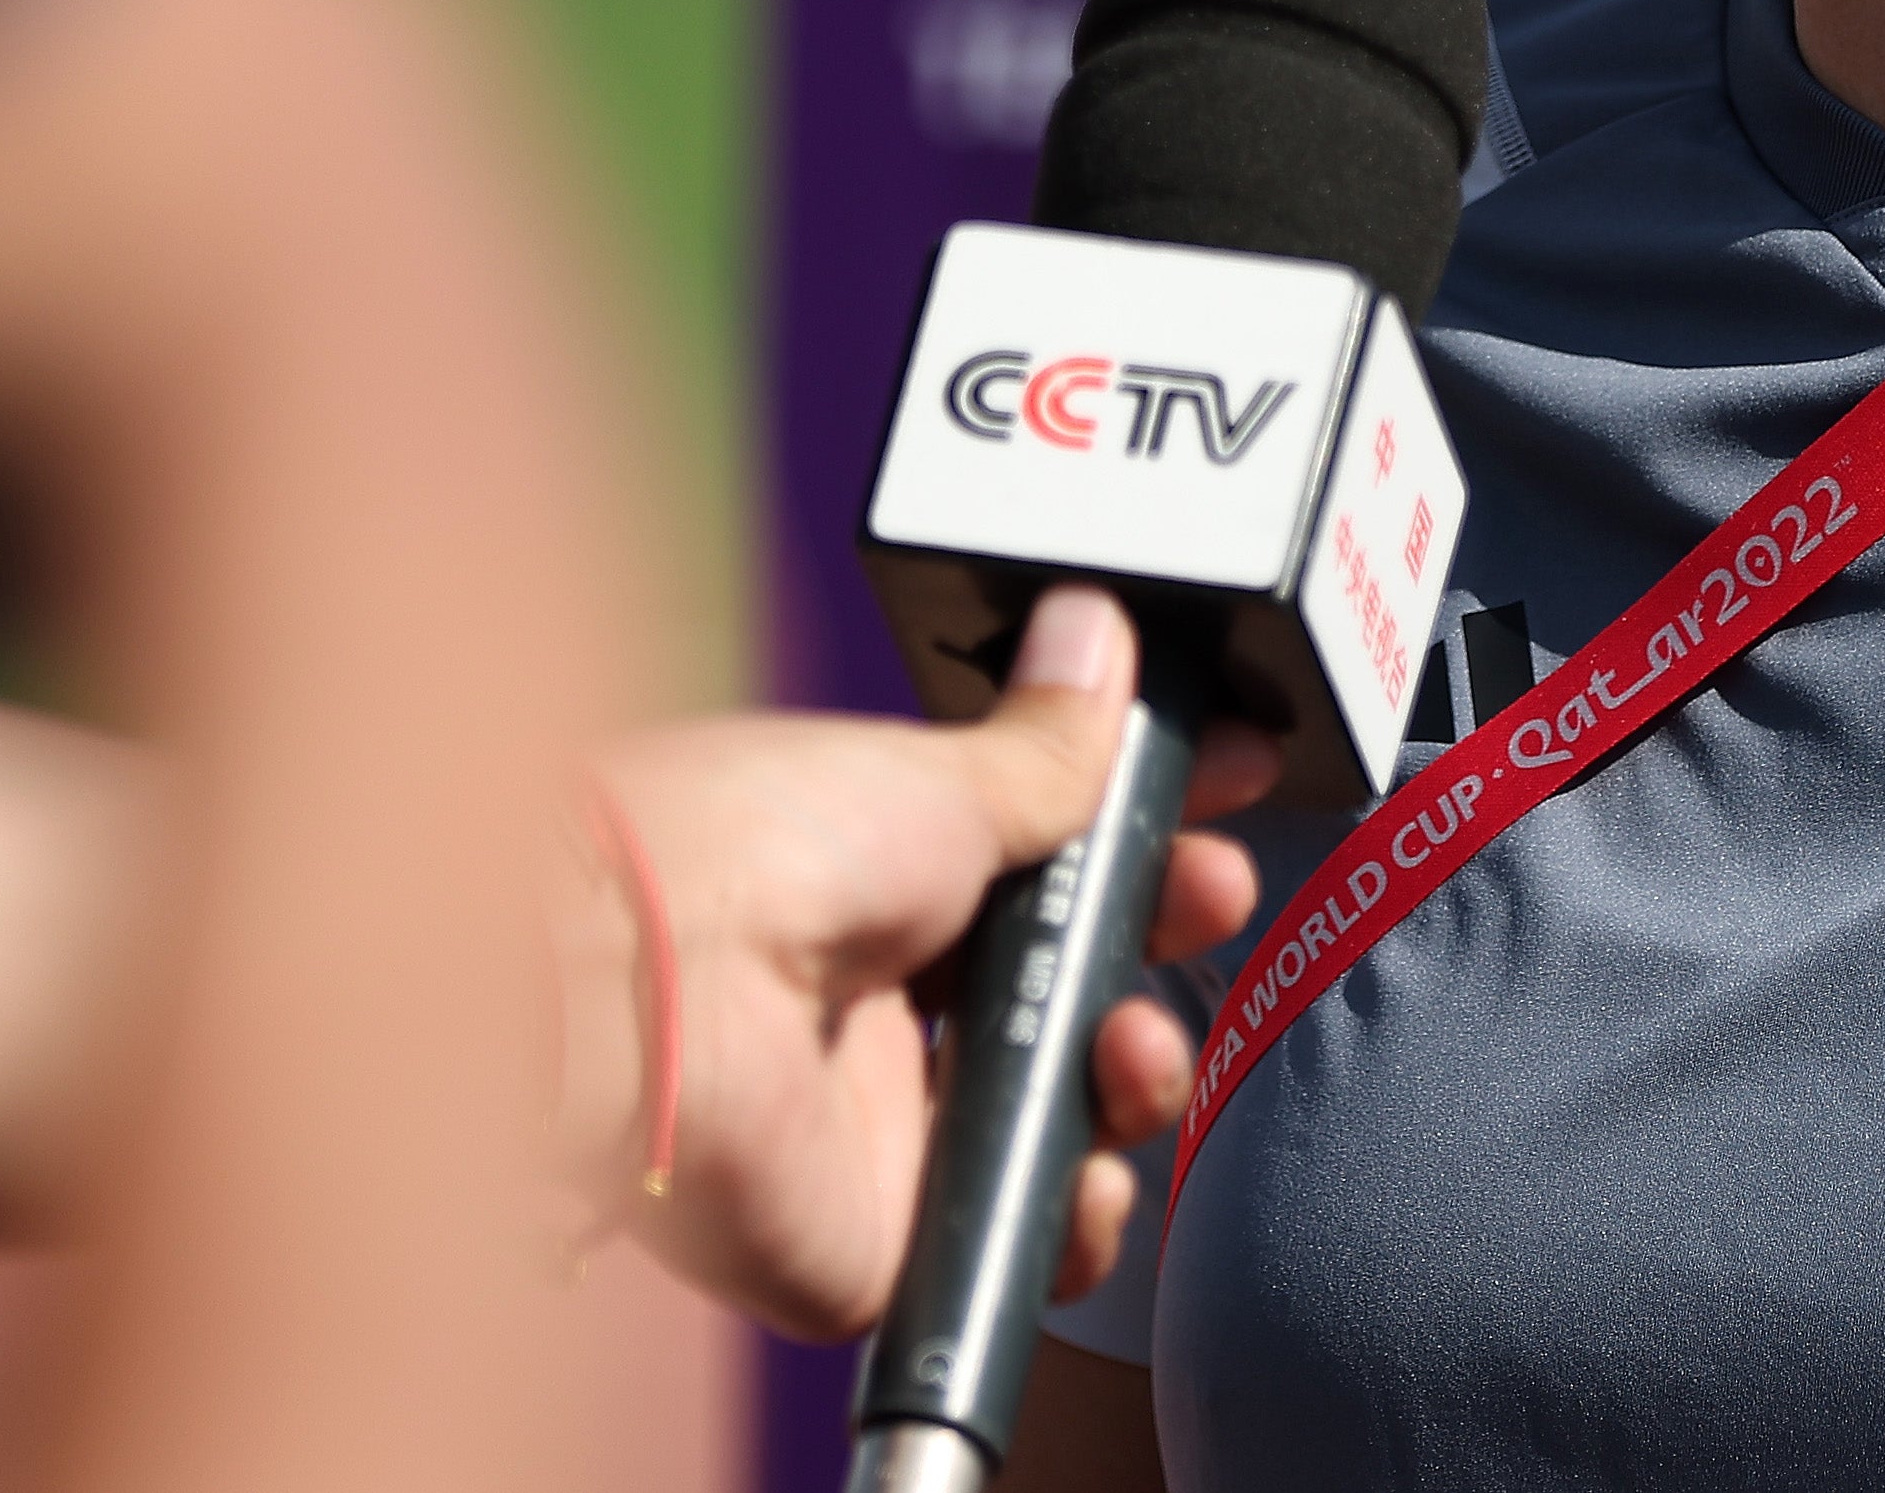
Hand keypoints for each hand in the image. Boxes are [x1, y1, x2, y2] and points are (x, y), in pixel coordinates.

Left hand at [576, 588, 1276, 1341]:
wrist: (657, 988)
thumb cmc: (757, 848)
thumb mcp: (930, 774)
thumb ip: (1041, 746)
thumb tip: (1098, 640)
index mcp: (883, 877)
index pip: (1049, 868)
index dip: (1145, 841)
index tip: (1227, 794)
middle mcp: (883, 1003)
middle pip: (1071, 995)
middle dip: (1161, 947)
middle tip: (1210, 896)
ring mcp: (883, 1126)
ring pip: (1064, 1124)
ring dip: (1135, 1076)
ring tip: (1128, 1042)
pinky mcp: (882, 1236)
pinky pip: (1016, 1244)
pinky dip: (1078, 1216)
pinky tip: (1090, 1165)